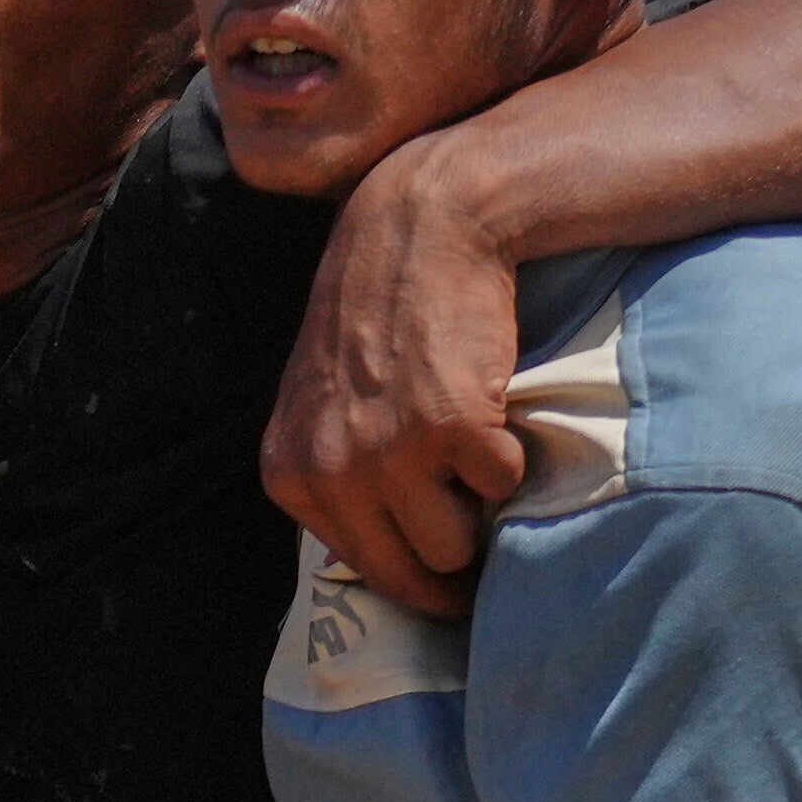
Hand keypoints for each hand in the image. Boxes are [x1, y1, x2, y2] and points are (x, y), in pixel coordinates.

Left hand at [268, 149, 532, 607]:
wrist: (424, 225)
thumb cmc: (383, 312)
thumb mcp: (325, 401)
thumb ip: (335, 475)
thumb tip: (384, 558)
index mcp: (289, 474)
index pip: (363, 570)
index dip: (414, 570)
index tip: (445, 560)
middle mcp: (327, 471)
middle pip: (410, 576)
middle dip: (452, 564)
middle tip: (482, 534)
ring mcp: (385, 452)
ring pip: (455, 548)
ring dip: (481, 510)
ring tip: (475, 448)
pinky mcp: (448, 427)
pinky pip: (501, 487)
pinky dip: (511, 456)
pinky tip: (492, 406)